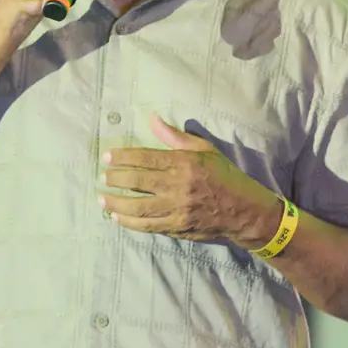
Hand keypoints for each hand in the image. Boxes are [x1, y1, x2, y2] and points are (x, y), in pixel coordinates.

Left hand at [100, 114, 281, 248]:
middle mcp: (178, 186)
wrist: (245, 211)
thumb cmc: (224, 176)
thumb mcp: (205, 150)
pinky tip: (117, 219)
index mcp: (184, 163)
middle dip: (115, 179)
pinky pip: (147, 226)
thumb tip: (152, 119)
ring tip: (102, 199)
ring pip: (138, 207)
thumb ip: (176, 137)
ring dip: (116, 204)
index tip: (107, 157)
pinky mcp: (176, 228)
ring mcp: (176, 209)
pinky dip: (129, 223)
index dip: (123, 157)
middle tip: (102, 177)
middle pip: (137, 182)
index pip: (145, 158)